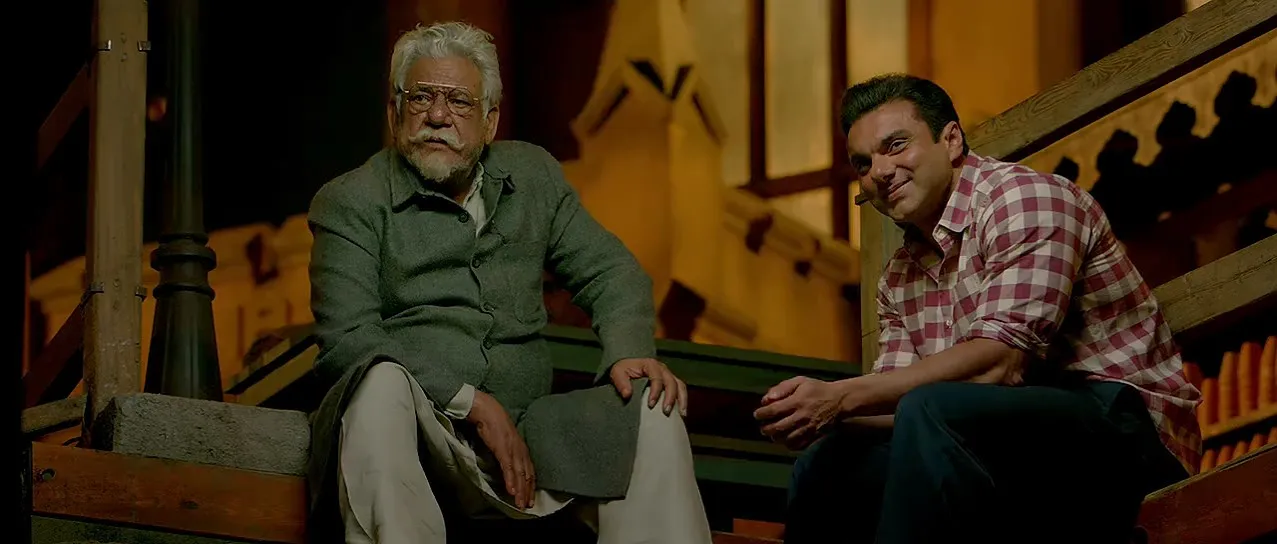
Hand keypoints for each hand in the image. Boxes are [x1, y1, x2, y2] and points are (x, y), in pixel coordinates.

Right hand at [466, 390, 535, 508]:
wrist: (487, 410)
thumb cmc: (494, 425)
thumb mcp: (504, 442)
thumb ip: (508, 455)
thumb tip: (508, 468)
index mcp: (522, 450)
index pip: (530, 472)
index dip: (530, 487)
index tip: (530, 500)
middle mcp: (521, 451)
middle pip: (527, 476)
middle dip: (527, 493)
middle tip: (527, 507)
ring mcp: (513, 450)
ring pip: (520, 475)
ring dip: (520, 491)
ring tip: (520, 504)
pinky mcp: (503, 449)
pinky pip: (508, 468)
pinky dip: (511, 480)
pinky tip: (512, 491)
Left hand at [610, 357, 687, 415]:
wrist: (627, 367)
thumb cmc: (623, 370)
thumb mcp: (617, 373)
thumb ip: (621, 382)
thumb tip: (627, 394)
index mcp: (650, 365)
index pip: (657, 377)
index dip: (655, 391)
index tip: (650, 404)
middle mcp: (662, 369)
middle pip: (671, 382)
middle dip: (670, 397)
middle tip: (665, 411)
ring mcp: (668, 375)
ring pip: (680, 385)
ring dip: (682, 400)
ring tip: (681, 414)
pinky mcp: (670, 382)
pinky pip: (681, 390)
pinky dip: (683, 401)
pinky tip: (681, 413)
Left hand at [754, 376, 854, 449]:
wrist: (838, 401)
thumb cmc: (816, 389)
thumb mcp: (800, 381)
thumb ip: (782, 388)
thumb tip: (766, 399)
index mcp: (797, 401)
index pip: (773, 410)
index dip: (762, 414)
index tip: (757, 415)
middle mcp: (801, 416)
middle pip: (778, 428)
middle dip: (766, 429)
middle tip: (763, 427)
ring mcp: (808, 428)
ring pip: (786, 439)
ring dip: (776, 438)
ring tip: (772, 434)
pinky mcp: (814, 436)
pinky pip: (798, 445)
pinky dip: (788, 444)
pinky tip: (785, 439)